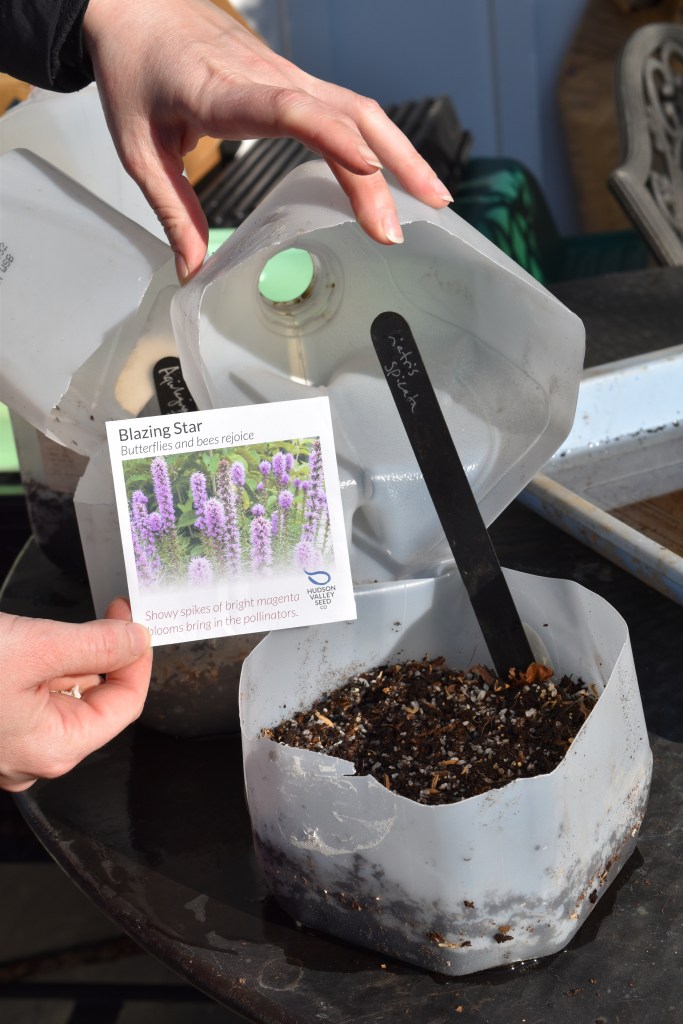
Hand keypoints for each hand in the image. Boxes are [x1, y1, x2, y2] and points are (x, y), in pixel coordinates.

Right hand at [0, 598, 151, 791]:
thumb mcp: (35, 649)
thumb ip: (95, 645)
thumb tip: (136, 640)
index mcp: (55, 748)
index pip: (126, 705)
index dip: (137, 659)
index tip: (133, 621)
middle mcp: (35, 754)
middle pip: (96, 697)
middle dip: (97, 654)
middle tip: (98, 615)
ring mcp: (13, 741)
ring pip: (63, 692)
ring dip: (62, 658)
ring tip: (33, 636)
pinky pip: (34, 694)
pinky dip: (38, 666)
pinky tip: (19, 646)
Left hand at [83, 0, 452, 280]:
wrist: (137, 9)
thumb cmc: (136, 71)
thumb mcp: (137, 148)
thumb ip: (171, 210)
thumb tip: (193, 271)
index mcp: (223, 93)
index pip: (291, 111)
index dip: (333, 139)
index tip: (368, 172)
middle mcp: (268, 78)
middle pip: (346, 115)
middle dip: (386, 169)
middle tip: (403, 227)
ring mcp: (288, 75)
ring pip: (359, 109)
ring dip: (400, 153)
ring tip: (435, 200)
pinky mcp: (295, 80)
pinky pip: (348, 109)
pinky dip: (381, 142)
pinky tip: (397, 173)